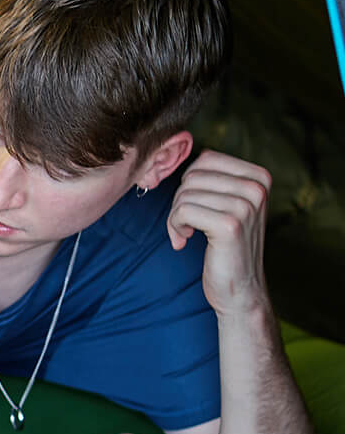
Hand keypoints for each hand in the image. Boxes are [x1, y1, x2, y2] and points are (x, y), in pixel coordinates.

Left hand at [166, 150, 271, 315]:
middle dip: (180, 201)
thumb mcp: (225, 204)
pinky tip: (184, 241)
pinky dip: (174, 227)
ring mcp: (246, 204)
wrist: (239, 288)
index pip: (205, 160)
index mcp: (259, 176)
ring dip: (175, 217)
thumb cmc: (224, 246)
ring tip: (187, 234)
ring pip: (183, 194)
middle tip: (188, 225)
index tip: (194, 208)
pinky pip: (182, 211)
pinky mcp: (230, 224)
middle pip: (192, 176)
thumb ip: (211, 178)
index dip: (190, 184)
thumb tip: (175, 145)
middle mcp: (257, 187)